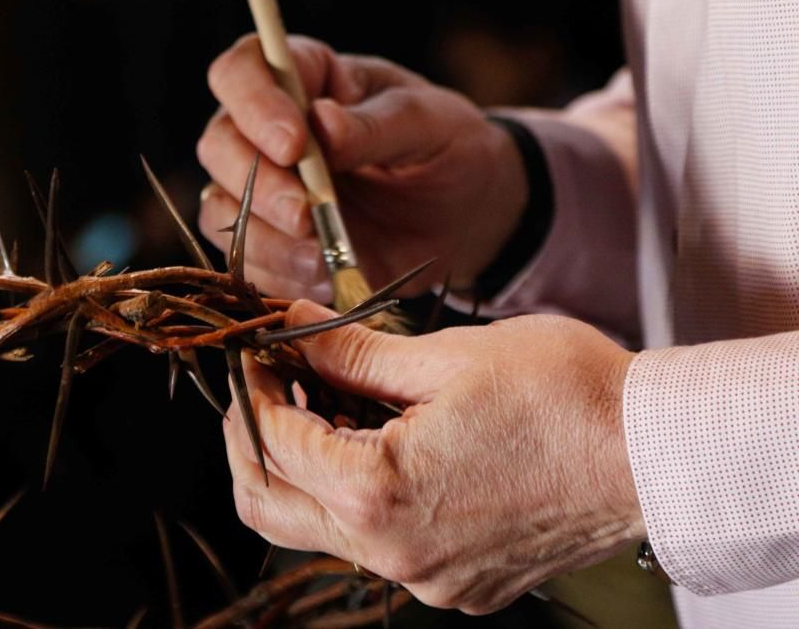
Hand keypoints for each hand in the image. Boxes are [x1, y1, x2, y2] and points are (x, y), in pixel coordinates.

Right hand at [198, 35, 526, 300]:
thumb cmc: (446, 148)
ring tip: (322, 256)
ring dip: (265, 238)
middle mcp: (266, 129)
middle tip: (306, 214)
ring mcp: (261, 188)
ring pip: (221, 208)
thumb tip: (322, 123)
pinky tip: (324, 275)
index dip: (254, 105)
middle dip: (256, 185)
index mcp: (305, 78)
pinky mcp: (270, 241)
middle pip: (219, 144)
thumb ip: (377, 125)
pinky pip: (247, 260)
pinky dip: (279, 274)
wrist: (463, 216)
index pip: (243, 70)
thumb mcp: (429, 125)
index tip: (294, 145)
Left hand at [224, 302, 644, 613]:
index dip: (252, 386)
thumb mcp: (445, 356)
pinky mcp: (454, 581)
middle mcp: (393, 554)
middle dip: (251, 439)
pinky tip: (375, 443)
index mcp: (380, 493)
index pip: (271, 441)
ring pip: (318, 529)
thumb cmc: (564, 395)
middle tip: (267, 382)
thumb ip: (350, 349)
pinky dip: (354, 496)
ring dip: (302, 468)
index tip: (257, 349)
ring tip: (322, 403)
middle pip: (270, 504)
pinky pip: (374, 546)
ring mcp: (425, 577)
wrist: (655, 454)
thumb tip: (291, 326)